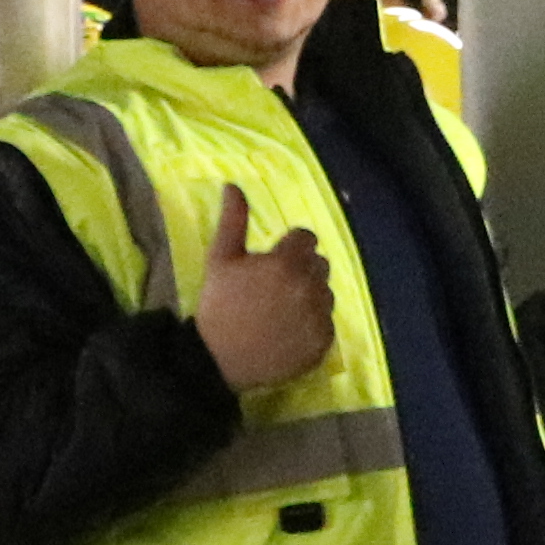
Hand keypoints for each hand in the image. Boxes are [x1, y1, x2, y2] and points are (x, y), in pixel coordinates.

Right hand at [189, 188, 338, 392]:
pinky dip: (313, 324)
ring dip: (310, 296)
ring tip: (282, 310)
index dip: (289, 247)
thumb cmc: (218, 305)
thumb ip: (233, 220)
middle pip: (320, 264)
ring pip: (326, 294)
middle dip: (302, 269)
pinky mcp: (323, 342)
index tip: (274, 261)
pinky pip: (327, 323)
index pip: (306, 238)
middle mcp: (310, 286)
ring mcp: (319, 316)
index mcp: (287, 262)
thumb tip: (233, 184)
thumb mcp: (221, 259)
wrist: (217, 360)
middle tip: (275, 287)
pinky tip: (289, 331)